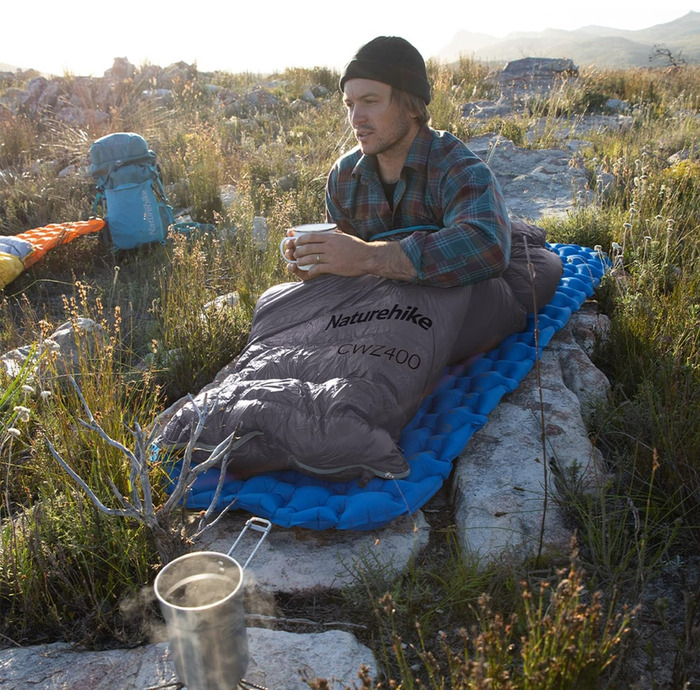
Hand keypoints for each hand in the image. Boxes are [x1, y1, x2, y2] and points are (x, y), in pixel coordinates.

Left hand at [285, 229, 416, 281]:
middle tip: (294, 254)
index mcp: (331, 237)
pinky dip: (311, 270)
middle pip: (308, 247)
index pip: (311, 236)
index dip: (301, 239)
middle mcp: (329, 246)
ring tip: (298, 263)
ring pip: (311, 258)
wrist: (367, 257)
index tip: (296, 242)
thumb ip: (334, 234)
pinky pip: (318, 268)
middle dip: (298, 250)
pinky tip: (308, 272)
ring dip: (302, 261)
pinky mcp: (334, 267)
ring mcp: (331, 256)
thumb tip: (328, 231)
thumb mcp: (344, 236)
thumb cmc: (357, 247)